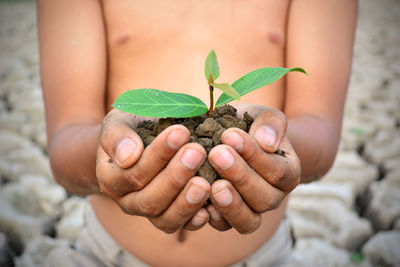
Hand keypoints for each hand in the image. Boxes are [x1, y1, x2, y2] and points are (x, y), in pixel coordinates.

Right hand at [96, 109, 210, 232]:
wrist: (142, 138)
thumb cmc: (133, 127)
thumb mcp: (119, 122)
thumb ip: (117, 137)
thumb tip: (128, 157)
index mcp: (111, 179)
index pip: (133, 173)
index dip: (158, 155)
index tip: (181, 132)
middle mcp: (129, 201)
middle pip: (150, 200)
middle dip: (175, 177)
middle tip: (197, 152)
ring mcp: (151, 213)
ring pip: (166, 219)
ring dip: (187, 202)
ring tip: (206, 182)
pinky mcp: (172, 217)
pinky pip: (183, 226)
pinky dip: (196, 219)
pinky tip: (211, 208)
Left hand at [206, 104, 300, 233]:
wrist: (236, 138)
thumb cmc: (251, 127)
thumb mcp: (263, 116)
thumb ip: (270, 124)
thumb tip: (267, 142)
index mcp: (287, 172)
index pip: (276, 170)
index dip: (253, 154)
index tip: (229, 135)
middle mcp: (273, 197)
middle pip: (263, 198)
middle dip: (239, 176)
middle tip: (216, 154)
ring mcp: (251, 211)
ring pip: (247, 220)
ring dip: (230, 204)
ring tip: (212, 185)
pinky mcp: (228, 219)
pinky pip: (224, 226)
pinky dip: (213, 217)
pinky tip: (201, 204)